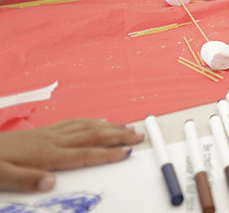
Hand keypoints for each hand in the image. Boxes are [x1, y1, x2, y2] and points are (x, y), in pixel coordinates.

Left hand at [0, 119, 140, 191]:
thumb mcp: (2, 177)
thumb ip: (27, 180)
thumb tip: (51, 183)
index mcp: (46, 155)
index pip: (82, 154)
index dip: (106, 153)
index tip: (127, 152)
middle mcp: (52, 141)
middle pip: (91, 136)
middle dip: (117, 135)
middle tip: (139, 135)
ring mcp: (49, 133)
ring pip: (85, 126)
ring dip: (109, 126)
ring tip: (128, 127)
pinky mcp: (43, 131)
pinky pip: (73, 122)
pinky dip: (90, 121)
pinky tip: (98, 121)